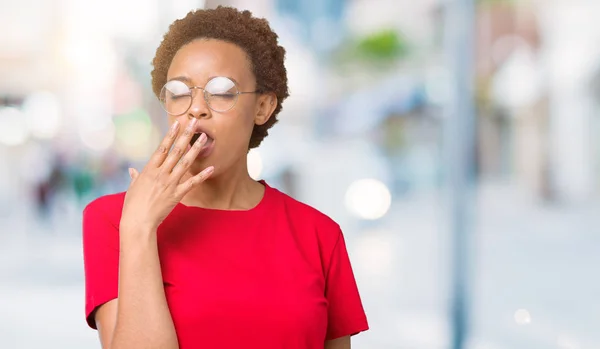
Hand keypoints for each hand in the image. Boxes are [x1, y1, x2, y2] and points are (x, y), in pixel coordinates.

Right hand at [120, 118, 212, 232]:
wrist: (138, 221)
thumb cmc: (133, 205)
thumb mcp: (132, 188)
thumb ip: (135, 177)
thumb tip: (132, 170)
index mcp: (149, 169)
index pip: (162, 147)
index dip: (171, 135)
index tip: (177, 123)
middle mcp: (161, 173)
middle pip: (176, 150)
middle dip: (186, 135)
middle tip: (195, 123)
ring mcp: (170, 183)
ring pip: (186, 162)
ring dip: (196, 149)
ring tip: (205, 138)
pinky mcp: (177, 194)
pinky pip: (192, 183)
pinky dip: (202, 175)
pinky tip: (211, 167)